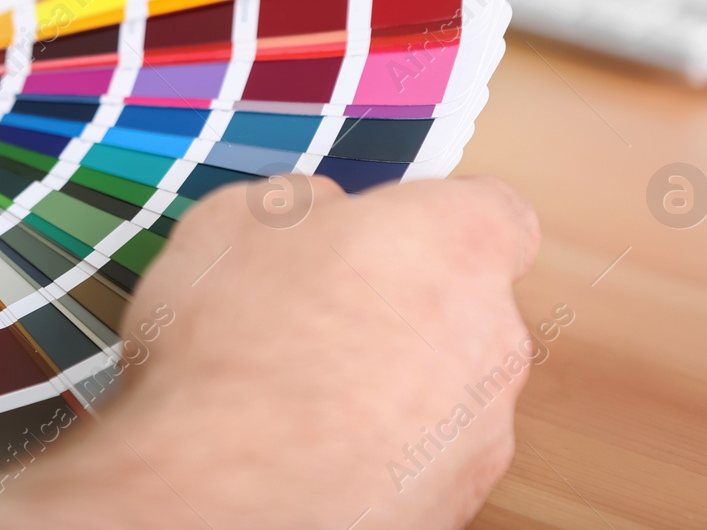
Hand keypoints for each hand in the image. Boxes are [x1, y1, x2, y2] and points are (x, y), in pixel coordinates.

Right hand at [0, 175, 539, 528]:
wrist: (211, 494)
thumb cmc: (227, 349)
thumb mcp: (236, 219)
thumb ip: (291, 208)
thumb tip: (301, 215)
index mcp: (457, 250)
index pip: (495, 206)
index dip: (439, 212)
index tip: (397, 221)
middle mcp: (486, 348)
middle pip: (463, 304)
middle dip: (400, 299)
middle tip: (310, 302)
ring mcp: (467, 442)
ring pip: (435, 387)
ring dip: (379, 379)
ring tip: (277, 381)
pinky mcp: (430, 512)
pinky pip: (402, 455)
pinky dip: (359, 447)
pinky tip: (276, 442)